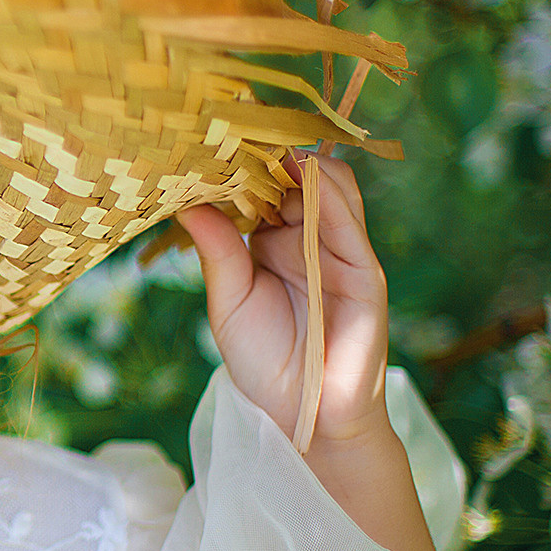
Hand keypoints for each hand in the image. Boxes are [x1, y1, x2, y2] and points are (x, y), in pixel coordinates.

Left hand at [175, 153, 391, 448]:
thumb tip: (186, 204)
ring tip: (267, 148)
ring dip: (303, 164)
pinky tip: (304, 176)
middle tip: (235, 133)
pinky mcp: (364, 273)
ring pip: (333, 187)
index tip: (207, 140)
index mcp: (272, 241)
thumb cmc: (264, 361)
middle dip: (270, 153)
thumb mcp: (228, 302)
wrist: (303, 417)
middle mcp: (308, 239)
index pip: (265, 185)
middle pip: (299, 176)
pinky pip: (351, 225)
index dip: (242, 163)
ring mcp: (339, 252)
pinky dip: (330, 196)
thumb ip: (217, 252)